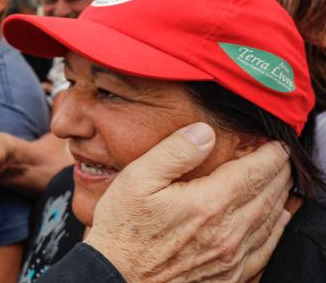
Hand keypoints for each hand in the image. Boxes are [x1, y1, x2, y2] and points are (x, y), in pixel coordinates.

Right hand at [84, 122, 291, 282]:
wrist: (118, 278)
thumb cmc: (123, 228)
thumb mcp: (138, 178)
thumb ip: (174, 152)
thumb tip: (204, 132)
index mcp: (208, 203)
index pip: (253, 173)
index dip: (270, 156)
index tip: (275, 144)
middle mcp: (227, 232)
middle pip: (268, 197)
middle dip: (279, 174)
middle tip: (282, 158)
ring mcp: (230, 258)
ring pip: (271, 223)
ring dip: (280, 198)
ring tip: (281, 182)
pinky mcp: (227, 276)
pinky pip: (265, 251)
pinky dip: (276, 231)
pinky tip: (277, 222)